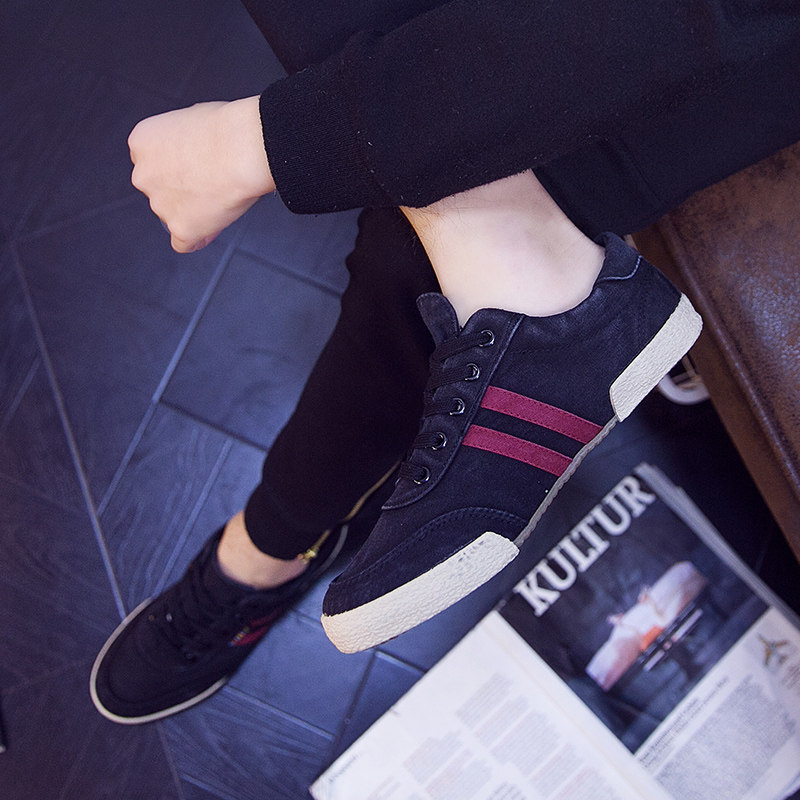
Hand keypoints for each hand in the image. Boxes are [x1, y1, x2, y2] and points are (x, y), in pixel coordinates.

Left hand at [128, 97, 274, 252]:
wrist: (243, 149)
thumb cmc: (228, 129)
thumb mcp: (192, 118)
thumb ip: (183, 141)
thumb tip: (194, 154)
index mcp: (141, 143)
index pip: (151, 164)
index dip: (175, 168)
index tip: (193, 169)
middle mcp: (143, 175)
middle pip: (159, 191)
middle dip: (180, 191)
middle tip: (209, 184)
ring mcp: (160, 205)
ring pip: (173, 216)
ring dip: (192, 212)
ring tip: (222, 198)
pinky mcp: (181, 229)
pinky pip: (184, 243)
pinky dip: (198, 238)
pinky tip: (211, 230)